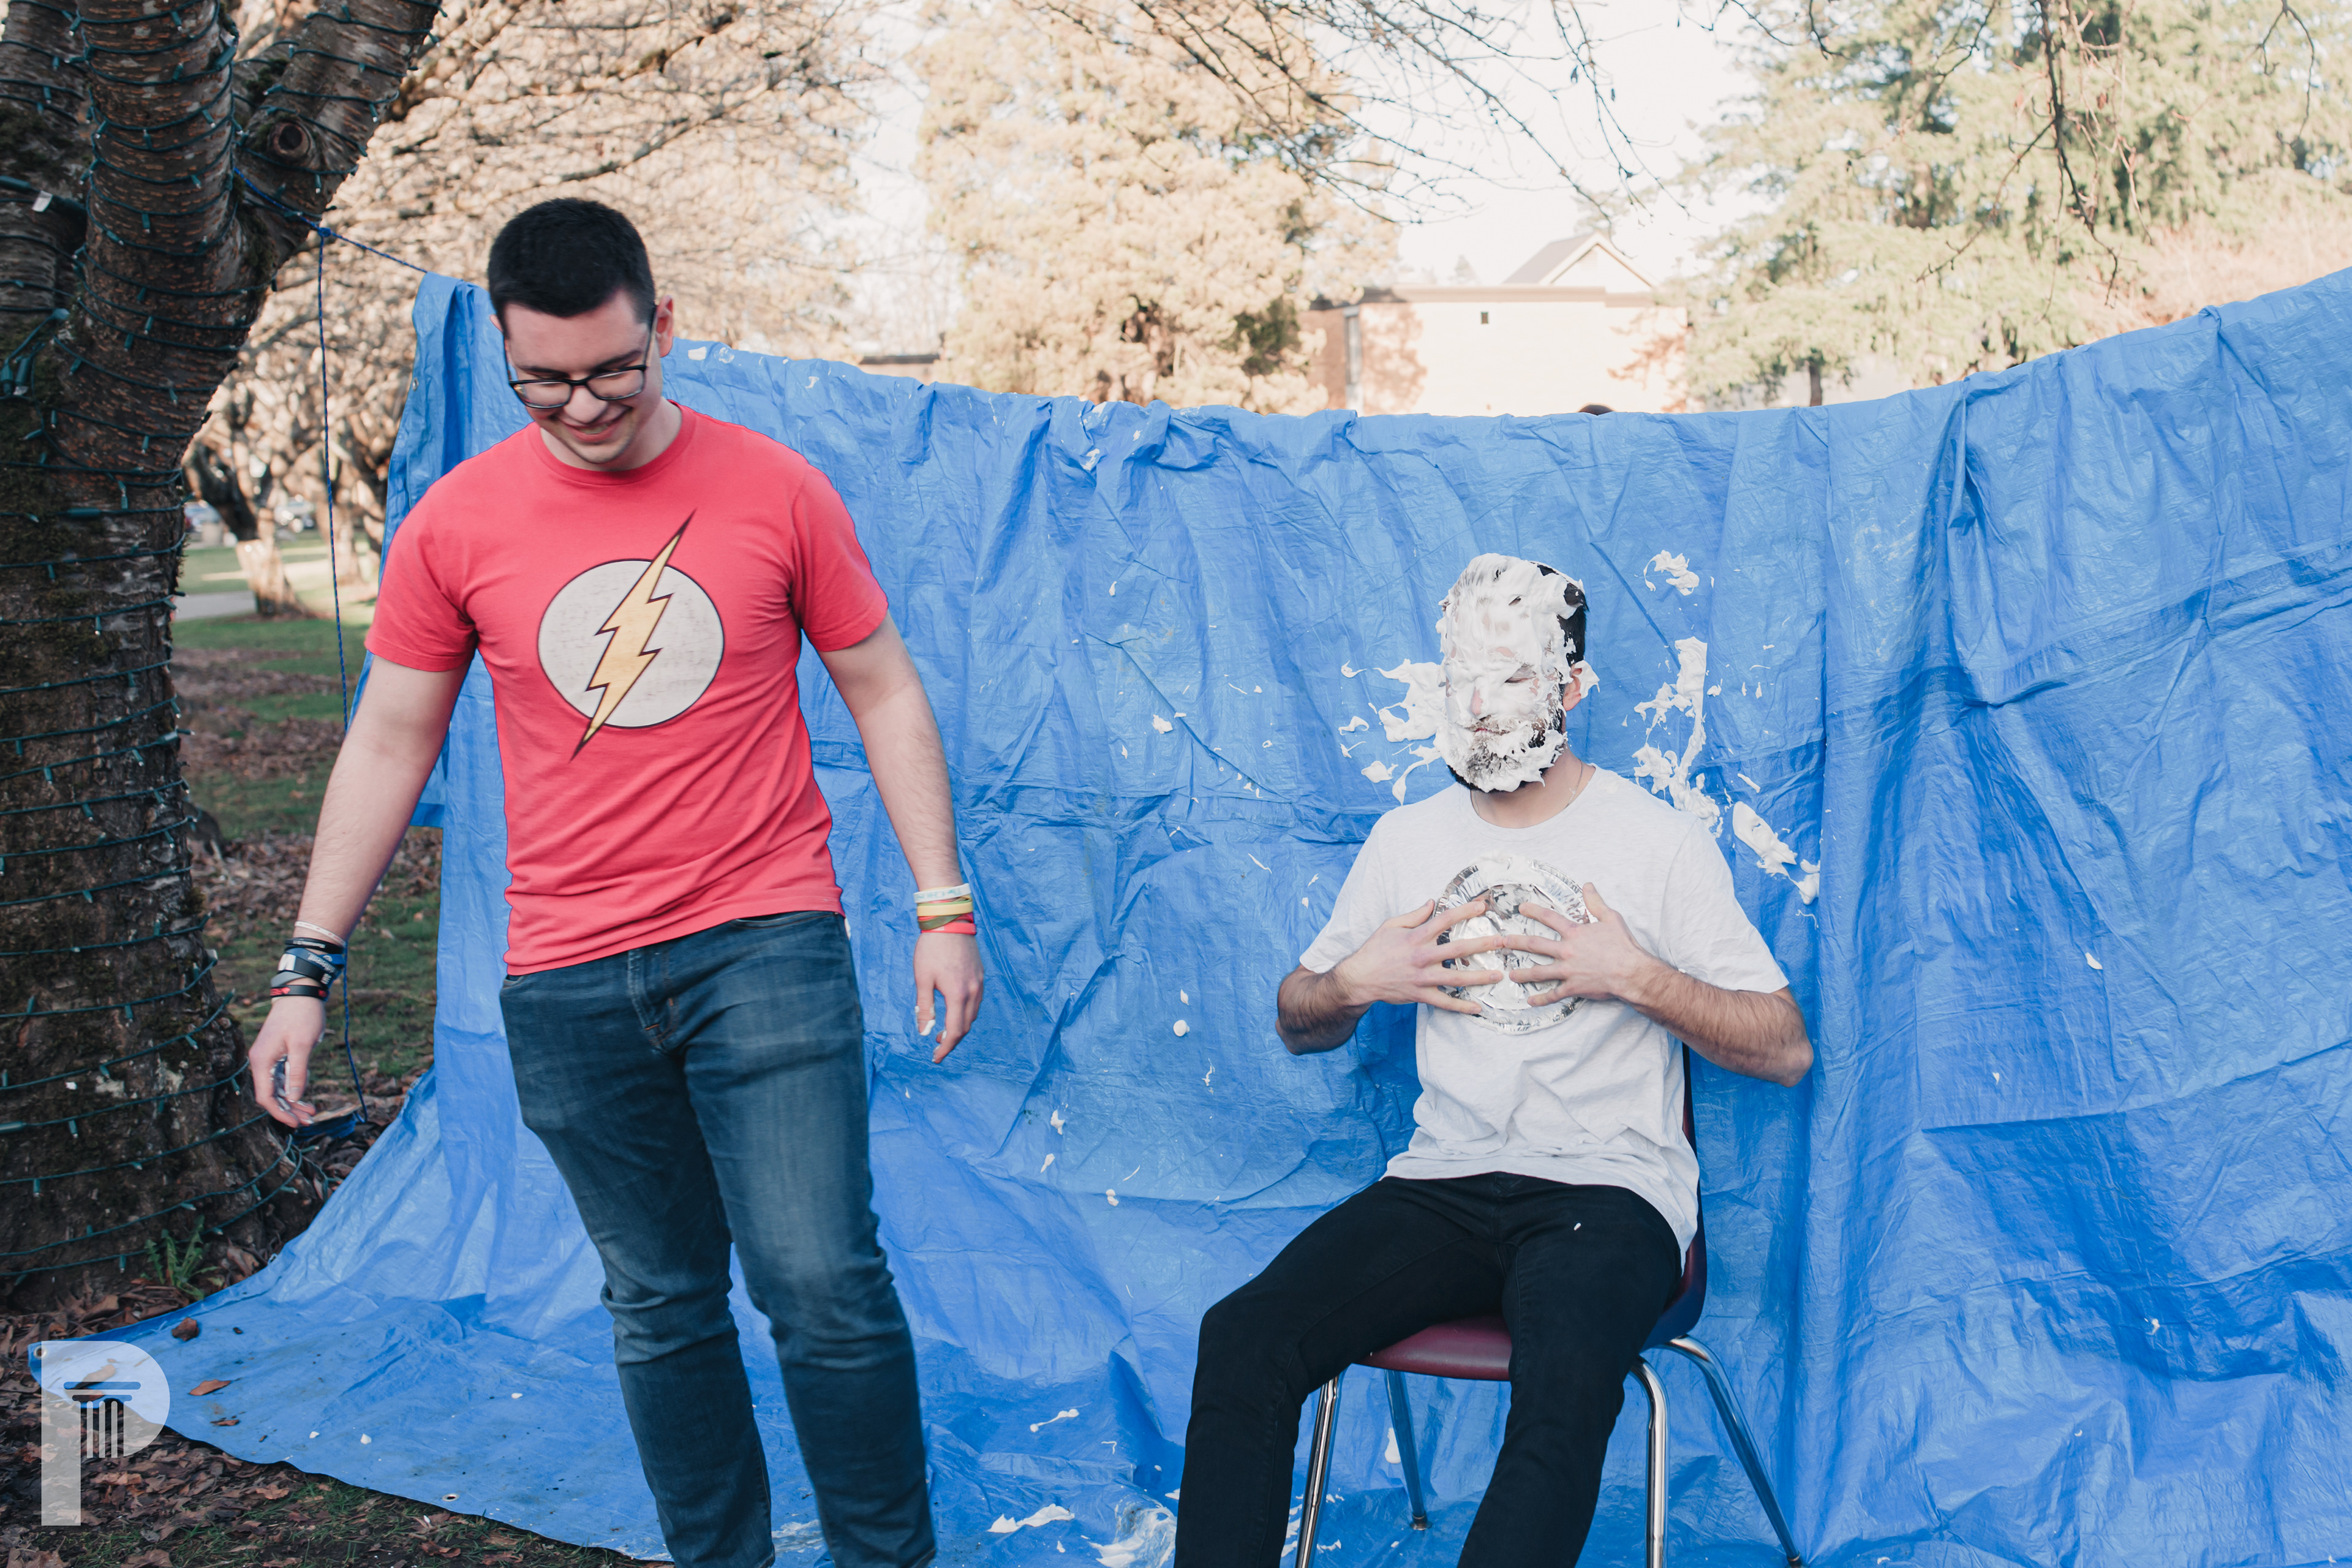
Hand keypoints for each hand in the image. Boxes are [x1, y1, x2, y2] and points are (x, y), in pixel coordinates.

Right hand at [248, 997, 323, 1126]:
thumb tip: (293, 1098)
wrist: (300, 992)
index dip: (280, 1112)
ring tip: (311, 1113)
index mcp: (262, 1061)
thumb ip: (297, 1072)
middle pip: (271, 1095)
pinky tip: (304, 1097)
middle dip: (289, 1110)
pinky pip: (282, 1078)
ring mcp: (268, 1058)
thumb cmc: (302, 1015)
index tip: (296, 1123)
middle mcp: (261, 1062)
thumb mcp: (303, 1045)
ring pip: (277, 1088)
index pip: (266, 1097)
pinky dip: (293, 1088)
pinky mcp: (277, 1054)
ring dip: (292, 1101)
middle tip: (309, 1120)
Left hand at [914, 930, 983, 1061]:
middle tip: (937, 1044)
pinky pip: (976, 1001)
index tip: (936, 1058)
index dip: (945, 1048)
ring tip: (944, 1030)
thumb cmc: (931, 949)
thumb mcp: (923, 979)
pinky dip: (966, 1013)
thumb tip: (924, 1032)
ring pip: (973, 1014)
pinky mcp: (980, 975)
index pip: (955, 1031)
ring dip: (961, 1026)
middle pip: (966, 1026)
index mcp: (958, 995)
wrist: (949, 921)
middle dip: (953, 1040)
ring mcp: (979, 983)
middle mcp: (973, 991)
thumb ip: (925, 1007)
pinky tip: (955, 1010)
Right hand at [1330, 898, 1511, 1016]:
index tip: (1482, 906)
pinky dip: (1460, 1006)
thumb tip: (1432, 902)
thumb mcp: (1390, 925)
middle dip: (1483, 944)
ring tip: (1498, 975)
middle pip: (1458, 949)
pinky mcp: (1420, 995)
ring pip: (1456, 977)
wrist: (1359, 978)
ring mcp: (1422, 978)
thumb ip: (1414, 915)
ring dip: (1479, 976)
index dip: (1464, 911)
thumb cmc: (1375, 950)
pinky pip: (1444, 1002)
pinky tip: (1477, 1008)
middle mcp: (1422, 957)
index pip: (1444, 920)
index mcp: (1416, 937)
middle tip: (1503, 941)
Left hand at [1502, 884, 1667, 1006]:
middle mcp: (1567, 951)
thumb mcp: (1611, 918)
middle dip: (1517, 942)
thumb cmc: (1623, 946)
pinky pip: (1554, 994)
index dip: (1534, 911)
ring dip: (1523, 973)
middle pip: (1536, 944)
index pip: (1550, 918)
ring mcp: (1568, 970)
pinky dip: (1542, 999)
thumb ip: (1596, 902)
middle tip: (1502, 942)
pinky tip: (1530, 1001)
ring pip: (1539, 972)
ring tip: (1511, 974)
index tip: (1521, 908)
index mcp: (1575, 933)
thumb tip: (1587, 885)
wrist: (1631, 972)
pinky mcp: (1573, 987)